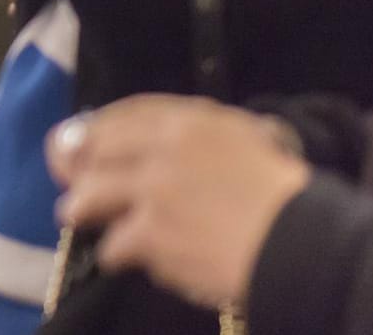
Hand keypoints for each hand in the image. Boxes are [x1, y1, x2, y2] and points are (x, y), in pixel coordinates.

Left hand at [48, 95, 311, 309]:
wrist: (303, 242)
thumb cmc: (285, 196)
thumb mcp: (247, 140)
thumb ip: (200, 135)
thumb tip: (158, 142)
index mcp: (193, 120)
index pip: (124, 113)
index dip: (94, 129)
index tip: (78, 141)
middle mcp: (166, 146)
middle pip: (93, 149)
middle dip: (73, 166)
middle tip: (69, 182)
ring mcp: (155, 189)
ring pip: (89, 195)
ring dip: (80, 209)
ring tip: (77, 218)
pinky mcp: (152, 232)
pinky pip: (113, 244)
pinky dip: (116, 253)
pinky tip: (124, 258)